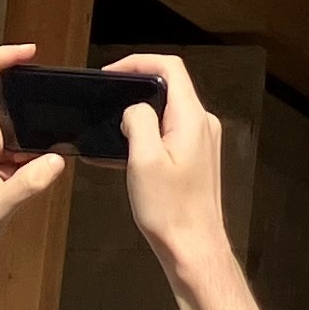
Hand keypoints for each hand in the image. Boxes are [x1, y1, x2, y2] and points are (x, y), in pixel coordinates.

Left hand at [0, 42, 70, 243]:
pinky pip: (17, 145)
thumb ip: (26, 185)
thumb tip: (55, 161)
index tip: (27, 52)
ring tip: (44, 148)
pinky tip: (38, 169)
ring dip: (31, 130)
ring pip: (10, 122)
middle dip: (24, 92)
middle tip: (50, 92)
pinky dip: (32, 151)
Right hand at [110, 51, 235, 273]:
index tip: (110, 73)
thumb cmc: (169, 208)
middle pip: (169, 88)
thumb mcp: (144, 160)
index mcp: (192, 118)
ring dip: (138, 117)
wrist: (193, 247)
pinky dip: (145, 138)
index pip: (171, 68)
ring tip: (108, 130)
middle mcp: (202, 124)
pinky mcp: (196, 159)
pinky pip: (168, 136)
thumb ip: (139, 122)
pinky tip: (120, 155)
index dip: (139, 62)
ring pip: (167, 114)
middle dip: (135, 89)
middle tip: (105, 101)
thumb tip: (134, 109)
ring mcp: (201, 142)